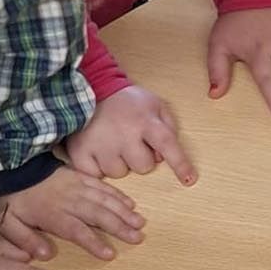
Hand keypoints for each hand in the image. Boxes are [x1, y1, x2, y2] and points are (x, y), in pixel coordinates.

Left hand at [0, 163, 144, 260]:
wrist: (14, 165)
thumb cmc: (12, 198)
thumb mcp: (7, 223)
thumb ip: (25, 240)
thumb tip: (45, 255)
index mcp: (53, 214)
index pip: (77, 231)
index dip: (94, 243)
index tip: (110, 254)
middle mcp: (70, 201)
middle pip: (99, 215)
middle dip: (120, 227)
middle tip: (138, 237)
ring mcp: (78, 187)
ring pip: (105, 200)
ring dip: (124, 211)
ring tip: (139, 222)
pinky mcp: (81, 176)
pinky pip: (103, 186)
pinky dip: (118, 195)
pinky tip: (130, 203)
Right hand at [66, 85, 195, 183]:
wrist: (91, 89)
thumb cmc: (127, 102)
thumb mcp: (155, 105)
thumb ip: (168, 127)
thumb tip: (164, 156)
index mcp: (146, 121)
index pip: (167, 145)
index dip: (180, 164)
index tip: (189, 180)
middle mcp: (125, 134)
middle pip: (143, 167)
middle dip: (141, 159)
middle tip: (131, 143)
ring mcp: (101, 145)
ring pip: (119, 173)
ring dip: (119, 163)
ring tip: (113, 144)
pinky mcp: (81, 152)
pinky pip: (96, 175)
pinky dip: (97, 167)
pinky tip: (98, 151)